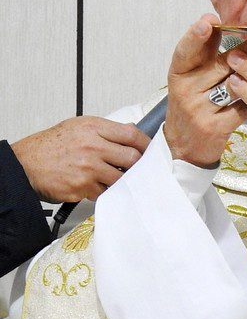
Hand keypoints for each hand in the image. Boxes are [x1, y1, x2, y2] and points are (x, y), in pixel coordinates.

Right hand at [11, 116, 149, 202]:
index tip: (149, 151)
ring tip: (109, 176)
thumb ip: (105, 130)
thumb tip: (131, 130)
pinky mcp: (82, 187)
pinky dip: (101, 190)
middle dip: (137, 165)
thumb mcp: (77, 127)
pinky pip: (103, 191)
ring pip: (120, 178)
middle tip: (134, 168)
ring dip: (119, 180)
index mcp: (93, 129)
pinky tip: (91, 183)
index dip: (145, 144)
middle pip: (132, 158)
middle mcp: (92, 147)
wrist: (25, 164)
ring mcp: (88, 168)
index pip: (132, 135)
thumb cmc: (50, 146)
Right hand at [163, 14, 246, 165]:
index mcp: (178, 73)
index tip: (209, 20)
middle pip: (220, 65)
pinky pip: (243, 107)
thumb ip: (204, 54)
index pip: (185, 51)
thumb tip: (220, 21)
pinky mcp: (215, 127)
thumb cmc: (193, 102)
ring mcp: (199, 110)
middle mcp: (185, 90)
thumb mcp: (191, 77)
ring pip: (235, 85)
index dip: (195, 36)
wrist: (184, 146)